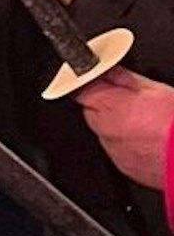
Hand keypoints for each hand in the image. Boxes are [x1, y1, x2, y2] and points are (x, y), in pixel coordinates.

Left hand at [80, 70, 173, 189]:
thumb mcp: (154, 89)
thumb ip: (123, 77)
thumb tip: (108, 69)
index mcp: (109, 106)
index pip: (80, 90)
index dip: (91, 85)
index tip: (99, 82)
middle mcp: (105, 130)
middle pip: (92, 112)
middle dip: (106, 106)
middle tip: (133, 105)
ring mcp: (113, 151)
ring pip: (106, 133)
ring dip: (118, 127)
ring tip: (147, 125)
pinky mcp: (124, 167)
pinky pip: (119, 151)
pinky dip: (129, 146)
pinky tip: (150, 141)